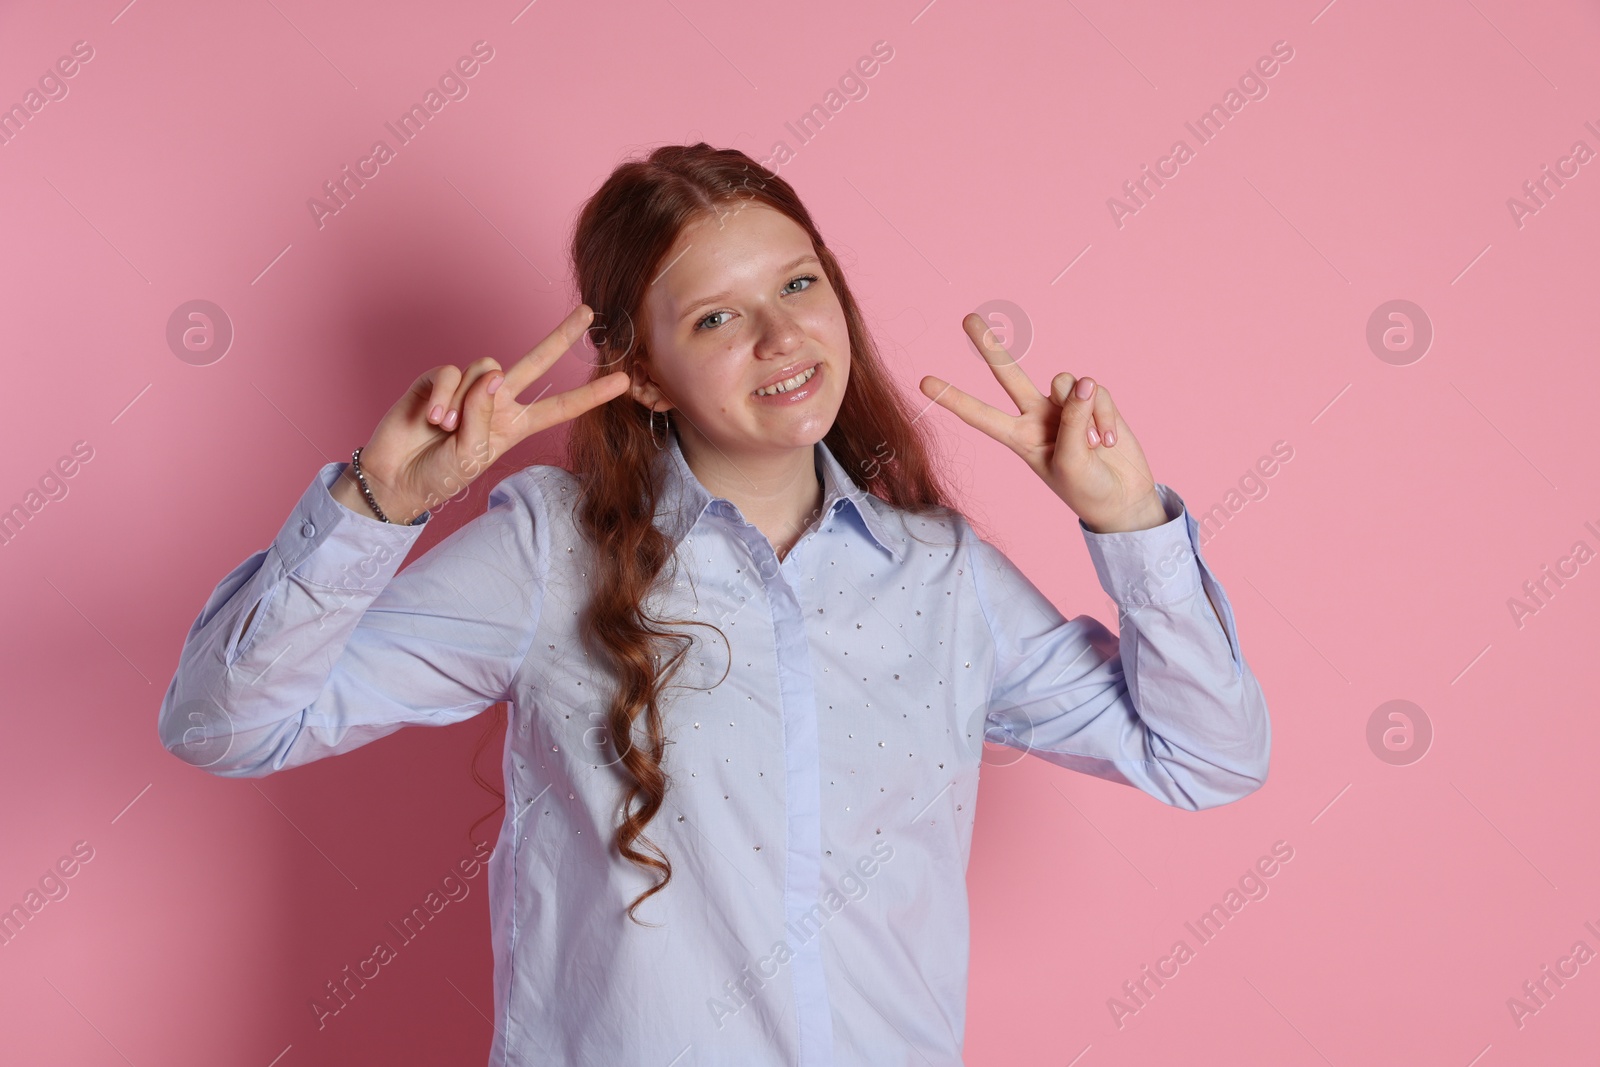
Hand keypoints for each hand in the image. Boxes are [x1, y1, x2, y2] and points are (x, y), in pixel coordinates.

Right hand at [345, 304, 629, 521]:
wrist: (396, 476)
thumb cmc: (439, 473)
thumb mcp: (471, 456)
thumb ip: (484, 416)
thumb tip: (492, 375)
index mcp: (514, 424)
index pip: (559, 407)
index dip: (591, 395)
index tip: (623, 381)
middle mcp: (497, 400)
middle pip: (536, 361)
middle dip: (561, 335)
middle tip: (589, 312)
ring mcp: (469, 388)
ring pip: (486, 369)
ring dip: (467, 402)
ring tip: (446, 429)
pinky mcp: (438, 379)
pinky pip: (451, 373)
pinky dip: (443, 396)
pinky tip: (432, 418)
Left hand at [918, 312, 1166, 533]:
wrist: (1122, 499)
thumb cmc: (1086, 488)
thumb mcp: (1070, 462)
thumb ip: (1073, 421)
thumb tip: (1083, 381)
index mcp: (1018, 438)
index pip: (980, 415)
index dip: (954, 399)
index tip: (923, 382)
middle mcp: (1036, 416)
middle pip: (1008, 374)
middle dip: (989, 346)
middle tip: (966, 318)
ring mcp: (1064, 406)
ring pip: (1064, 382)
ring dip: (1084, 412)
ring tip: (1094, 445)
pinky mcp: (1093, 400)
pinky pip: (1094, 390)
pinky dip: (1103, 415)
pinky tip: (1109, 441)